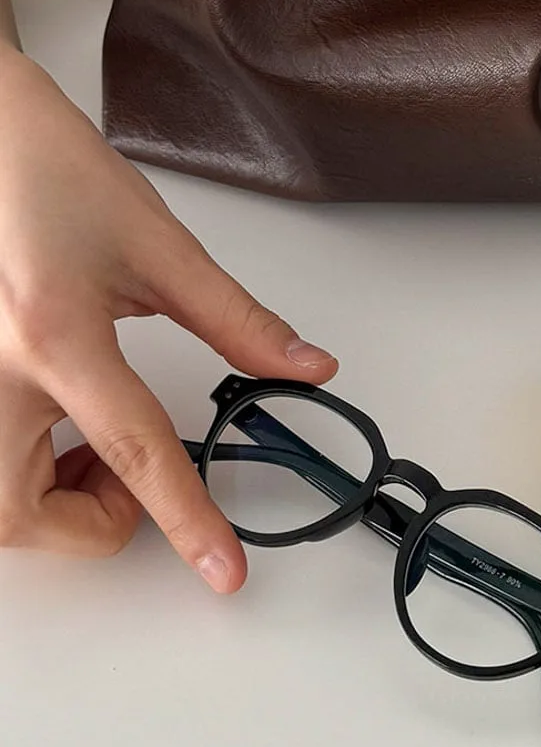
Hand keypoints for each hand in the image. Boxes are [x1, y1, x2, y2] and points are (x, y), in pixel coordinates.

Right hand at [0, 46, 336, 586]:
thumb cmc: (50, 175)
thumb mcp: (158, 247)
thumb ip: (235, 320)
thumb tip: (305, 368)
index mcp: (54, 335)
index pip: (135, 452)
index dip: (186, 519)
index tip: (222, 571)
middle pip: (26, 514)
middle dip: (90, 522)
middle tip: (130, 478)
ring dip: (45, 503)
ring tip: (86, 444)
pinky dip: (13, 474)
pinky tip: (45, 425)